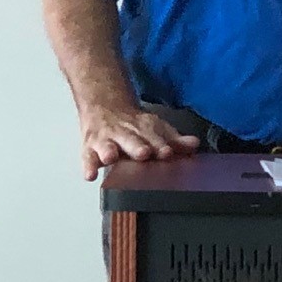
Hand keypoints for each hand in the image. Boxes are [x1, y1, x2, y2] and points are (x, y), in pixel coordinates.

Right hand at [78, 105, 198, 181]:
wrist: (105, 106)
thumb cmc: (134, 125)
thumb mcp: (156, 129)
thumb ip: (174, 140)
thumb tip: (194, 144)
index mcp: (145, 130)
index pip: (155, 138)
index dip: (161, 145)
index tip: (167, 152)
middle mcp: (126, 134)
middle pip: (132, 141)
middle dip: (137, 147)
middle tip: (143, 153)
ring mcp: (106, 141)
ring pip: (107, 146)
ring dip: (109, 152)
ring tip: (110, 158)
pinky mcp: (90, 148)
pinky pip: (87, 158)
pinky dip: (88, 166)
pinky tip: (90, 175)